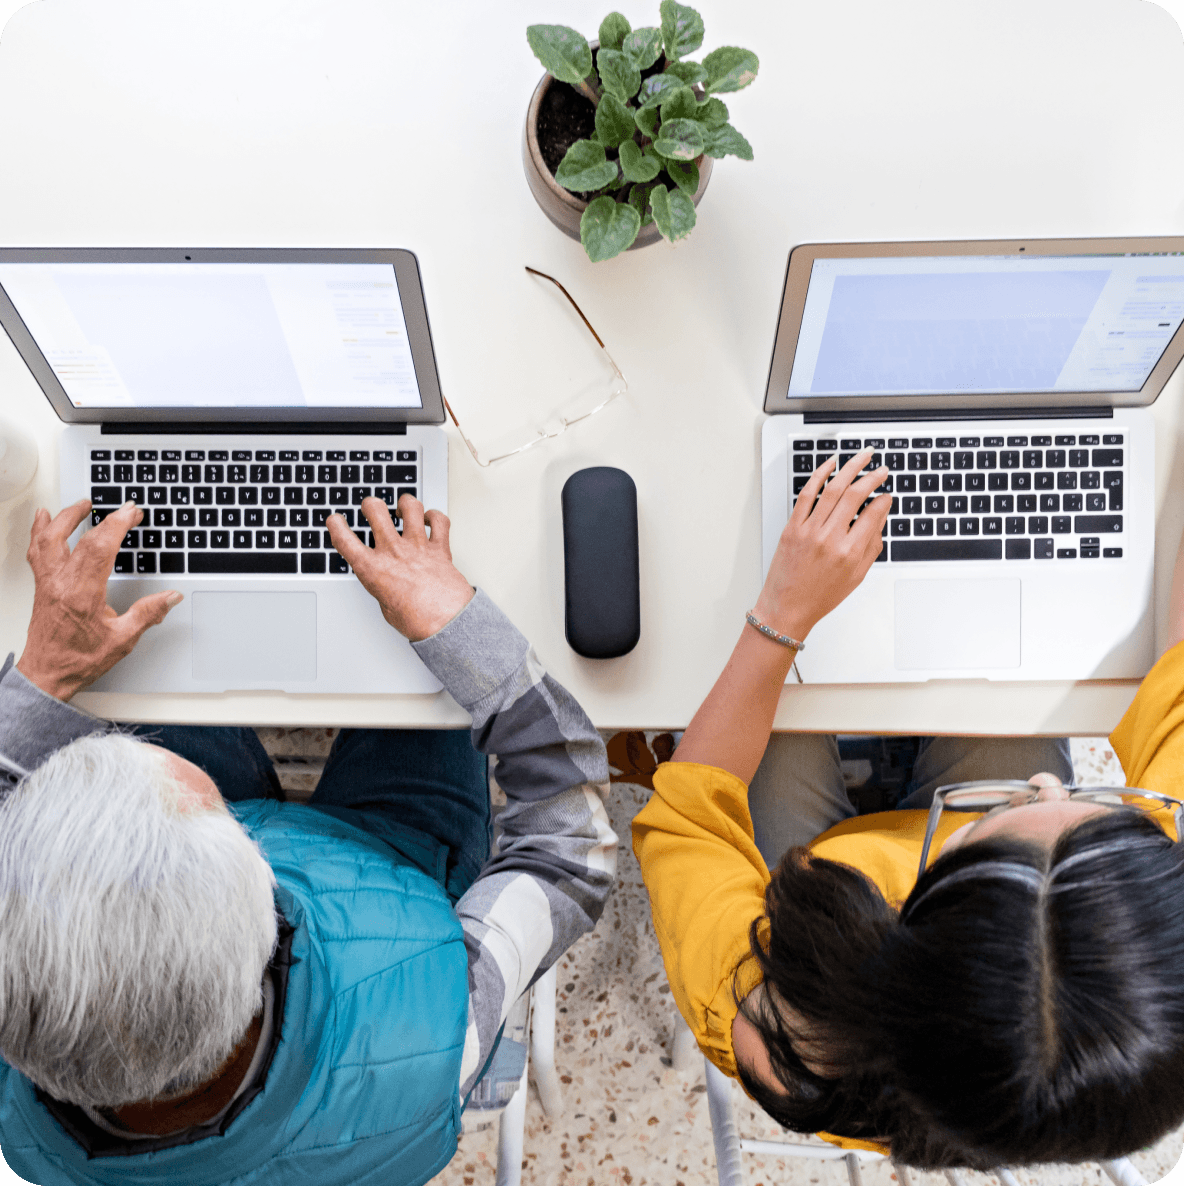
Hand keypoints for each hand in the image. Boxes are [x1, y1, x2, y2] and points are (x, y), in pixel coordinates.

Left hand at [16, 500, 183, 701]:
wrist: (47, 674)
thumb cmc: (79, 659)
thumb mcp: (122, 640)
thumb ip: (148, 614)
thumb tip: (170, 597)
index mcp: (82, 594)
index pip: (101, 547)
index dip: (118, 524)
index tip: (132, 513)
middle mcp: (61, 583)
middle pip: (81, 538)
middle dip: (107, 519)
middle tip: (124, 510)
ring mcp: (48, 582)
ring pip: (50, 538)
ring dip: (67, 516)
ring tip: (82, 504)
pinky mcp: (42, 585)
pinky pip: (37, 550)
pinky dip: (40, 530)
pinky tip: (43, 519)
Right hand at [326, 494, 473, 640]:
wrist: (447, 622)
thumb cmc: (417, 621)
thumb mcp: (386, 607)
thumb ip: (383, 588)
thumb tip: (388, 586)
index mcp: (373, 569)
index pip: (345, 540)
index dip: (336, 526)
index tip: (335, 520)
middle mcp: (393, 552)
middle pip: (375, 510)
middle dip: (370, 504)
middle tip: (371, 508)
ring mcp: (417, 546)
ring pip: (410, 507)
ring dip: (404, 503)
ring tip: (403, 508)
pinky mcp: (440, 548)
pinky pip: (440, 521)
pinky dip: (435, 517)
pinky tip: (430, 519)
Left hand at [752, 448, 889, 642]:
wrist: (786, 608)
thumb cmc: (821, 596)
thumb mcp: (857, 576)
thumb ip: (872, 545)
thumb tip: (881, 516)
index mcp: (850, 553)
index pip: (874, 514)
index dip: (884, 501)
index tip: (887, 494)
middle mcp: (830, 539)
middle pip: (855, 496)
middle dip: (873, 477)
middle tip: (882, 469)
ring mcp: (809, 531)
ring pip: (832, 489)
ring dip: (851, 468)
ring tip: (863, 456)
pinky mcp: (792, 528)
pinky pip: (806, 494)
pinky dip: (819, 475)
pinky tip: (831, 464)